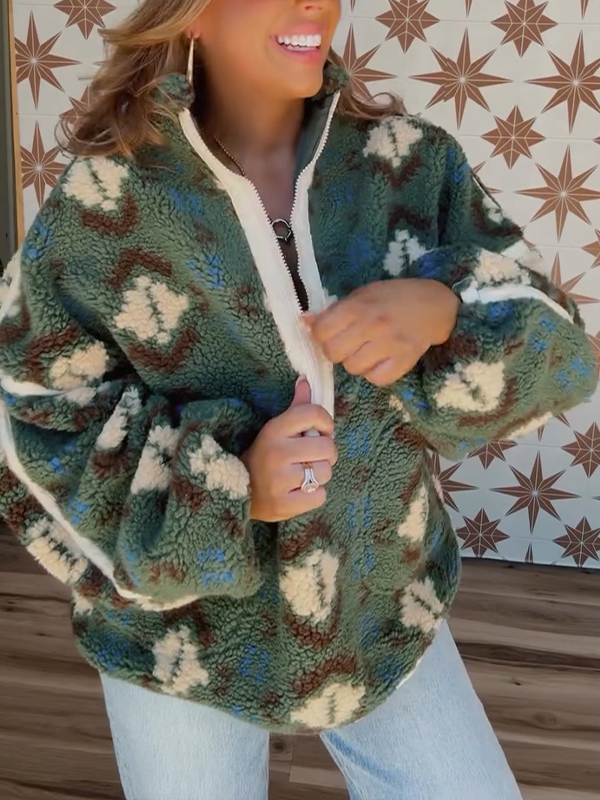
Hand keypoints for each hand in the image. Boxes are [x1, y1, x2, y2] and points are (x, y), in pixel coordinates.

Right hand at [240, 377, 337, 522]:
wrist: (238, 493)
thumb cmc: (264, 456)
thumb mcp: (275, 430)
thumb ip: (296, 407)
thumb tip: (306, 379)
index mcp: (274, 430)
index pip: (314, 414)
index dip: (326, 423)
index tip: (321, 432)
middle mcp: (276, 453)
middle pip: (328, 448)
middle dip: (327, 454)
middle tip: (314, 457)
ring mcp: (279, 481)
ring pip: (325, 473)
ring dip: (320, 475)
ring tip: (305, 475)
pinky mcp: (283, 505)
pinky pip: (320, 496)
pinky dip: (315, 495)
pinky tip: (300, 492)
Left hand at [304, 279, 458, 387]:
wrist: (434, 304)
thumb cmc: (393, 298)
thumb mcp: (362, 295)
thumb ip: (334, 311)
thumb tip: (304, 322)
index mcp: (359, 306)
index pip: (322, 331)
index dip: (322, 335)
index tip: (331, 333)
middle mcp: (373, 325)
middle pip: (333, 353)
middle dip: (336, 351)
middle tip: (349, 344)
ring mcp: (390, 344)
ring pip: (353, 368)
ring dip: (356, 362)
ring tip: (368, 350)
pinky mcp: (405, 361)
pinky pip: (376, 379)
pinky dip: (374, 374)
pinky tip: (381, 360)